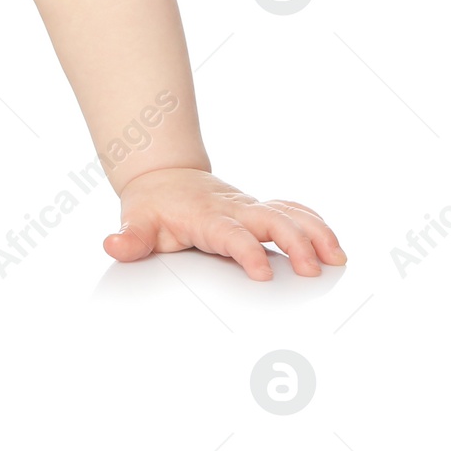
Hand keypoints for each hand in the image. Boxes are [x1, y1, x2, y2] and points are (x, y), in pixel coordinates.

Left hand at [103, 168, 346, 279]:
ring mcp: (250, 207)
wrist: (162, 176)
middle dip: (295, 243)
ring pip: (290, 213)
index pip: (232, 234)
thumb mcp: (136, 221)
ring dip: (315, 233)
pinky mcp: (260, 208)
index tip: (263, 274)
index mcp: (206, 216)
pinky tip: (333, 246)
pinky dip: (315, 223)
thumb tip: (113, 246)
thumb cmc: (153, 205)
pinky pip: (293, 210)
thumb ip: (130, 239)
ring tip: (337, 258)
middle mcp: (234, 209)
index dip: (248, 252)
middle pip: (271, 220)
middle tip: (313, 271)